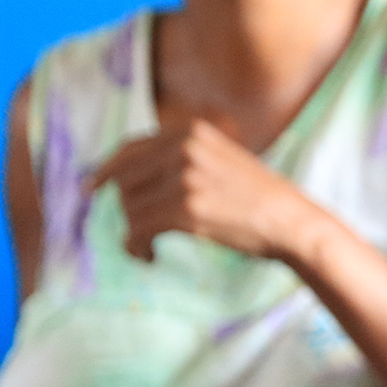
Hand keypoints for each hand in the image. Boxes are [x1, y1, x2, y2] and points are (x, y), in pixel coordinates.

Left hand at [84, 116, 341, 268]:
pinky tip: (148, 256)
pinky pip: (138, 227)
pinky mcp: (187, 208)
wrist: (293, 222)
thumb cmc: (260, 199)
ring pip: (129, 205)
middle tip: (136, 232)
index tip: (92, 189)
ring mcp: (185, 176)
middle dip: (126, 209)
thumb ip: (184, 157)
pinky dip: (136, 246)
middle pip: (125, 178)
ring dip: (132, 231)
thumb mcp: (222, 159)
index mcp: (190, 131)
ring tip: (147, 247)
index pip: (130, 147)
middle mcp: (184, 147)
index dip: (106, 170)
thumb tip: (132, 176)